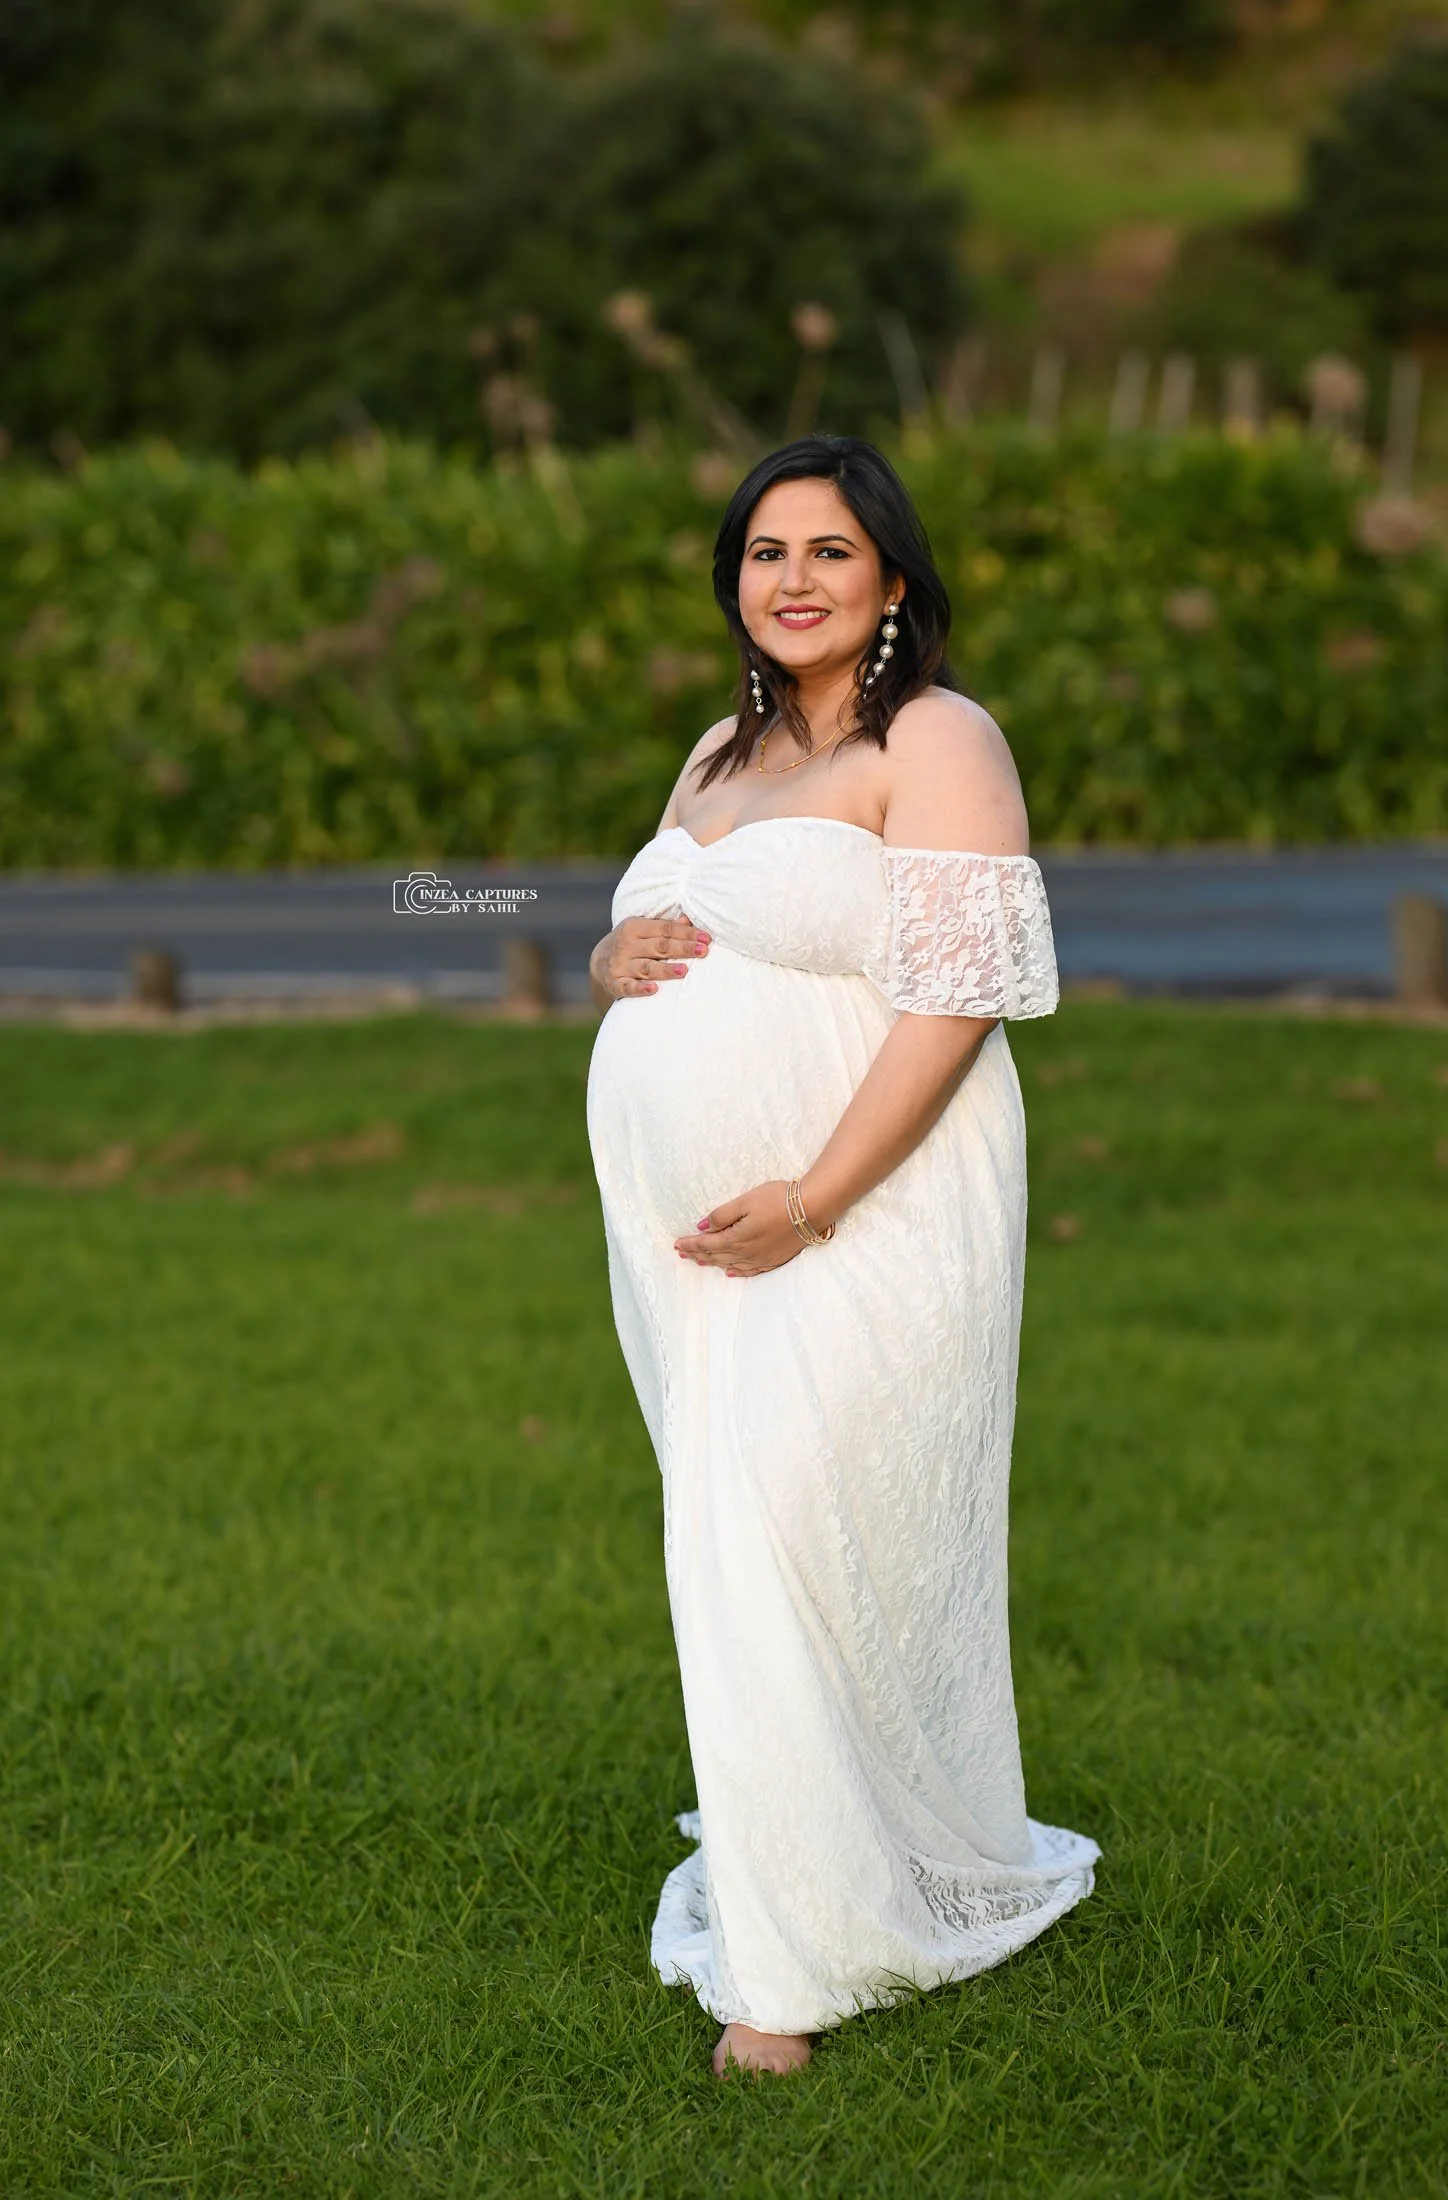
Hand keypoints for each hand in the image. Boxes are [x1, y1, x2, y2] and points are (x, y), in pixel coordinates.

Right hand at [590, 914, 710, 1001]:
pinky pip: (628, 987)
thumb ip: (665, 927)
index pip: (665, 929)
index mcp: (633, 927)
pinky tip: (654, 989)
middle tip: (703, 951)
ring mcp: (619, 965)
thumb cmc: (631, 944)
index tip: (706, 938)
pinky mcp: (615, 984)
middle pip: (659, 947)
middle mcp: (625, 945)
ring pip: (646, 967)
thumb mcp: (643, 930)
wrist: (599, 963)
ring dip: (666, 969)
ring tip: (684, 970)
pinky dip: (640, 989)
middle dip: (683, 949)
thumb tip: (690, 919)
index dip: (686, 933)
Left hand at [673, 1180, 826, 1277]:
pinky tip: (729, 1272)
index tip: (676, 1244)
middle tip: (682, 1254)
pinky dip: (735, 1272)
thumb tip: (701, 1227)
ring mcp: (761, 1259)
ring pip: (730, 1265)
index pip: (706, 1244)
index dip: (690, 1244)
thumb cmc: (778, 1200)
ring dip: (712, 1263)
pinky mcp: (774, 1260)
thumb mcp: (745, 1201)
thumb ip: (722, 1216)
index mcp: (736, 1239)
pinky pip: (749, 1271)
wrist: (812, 1209)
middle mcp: (746, 1254)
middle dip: (697, 1254)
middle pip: (715, 1257)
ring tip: (699, 1261)